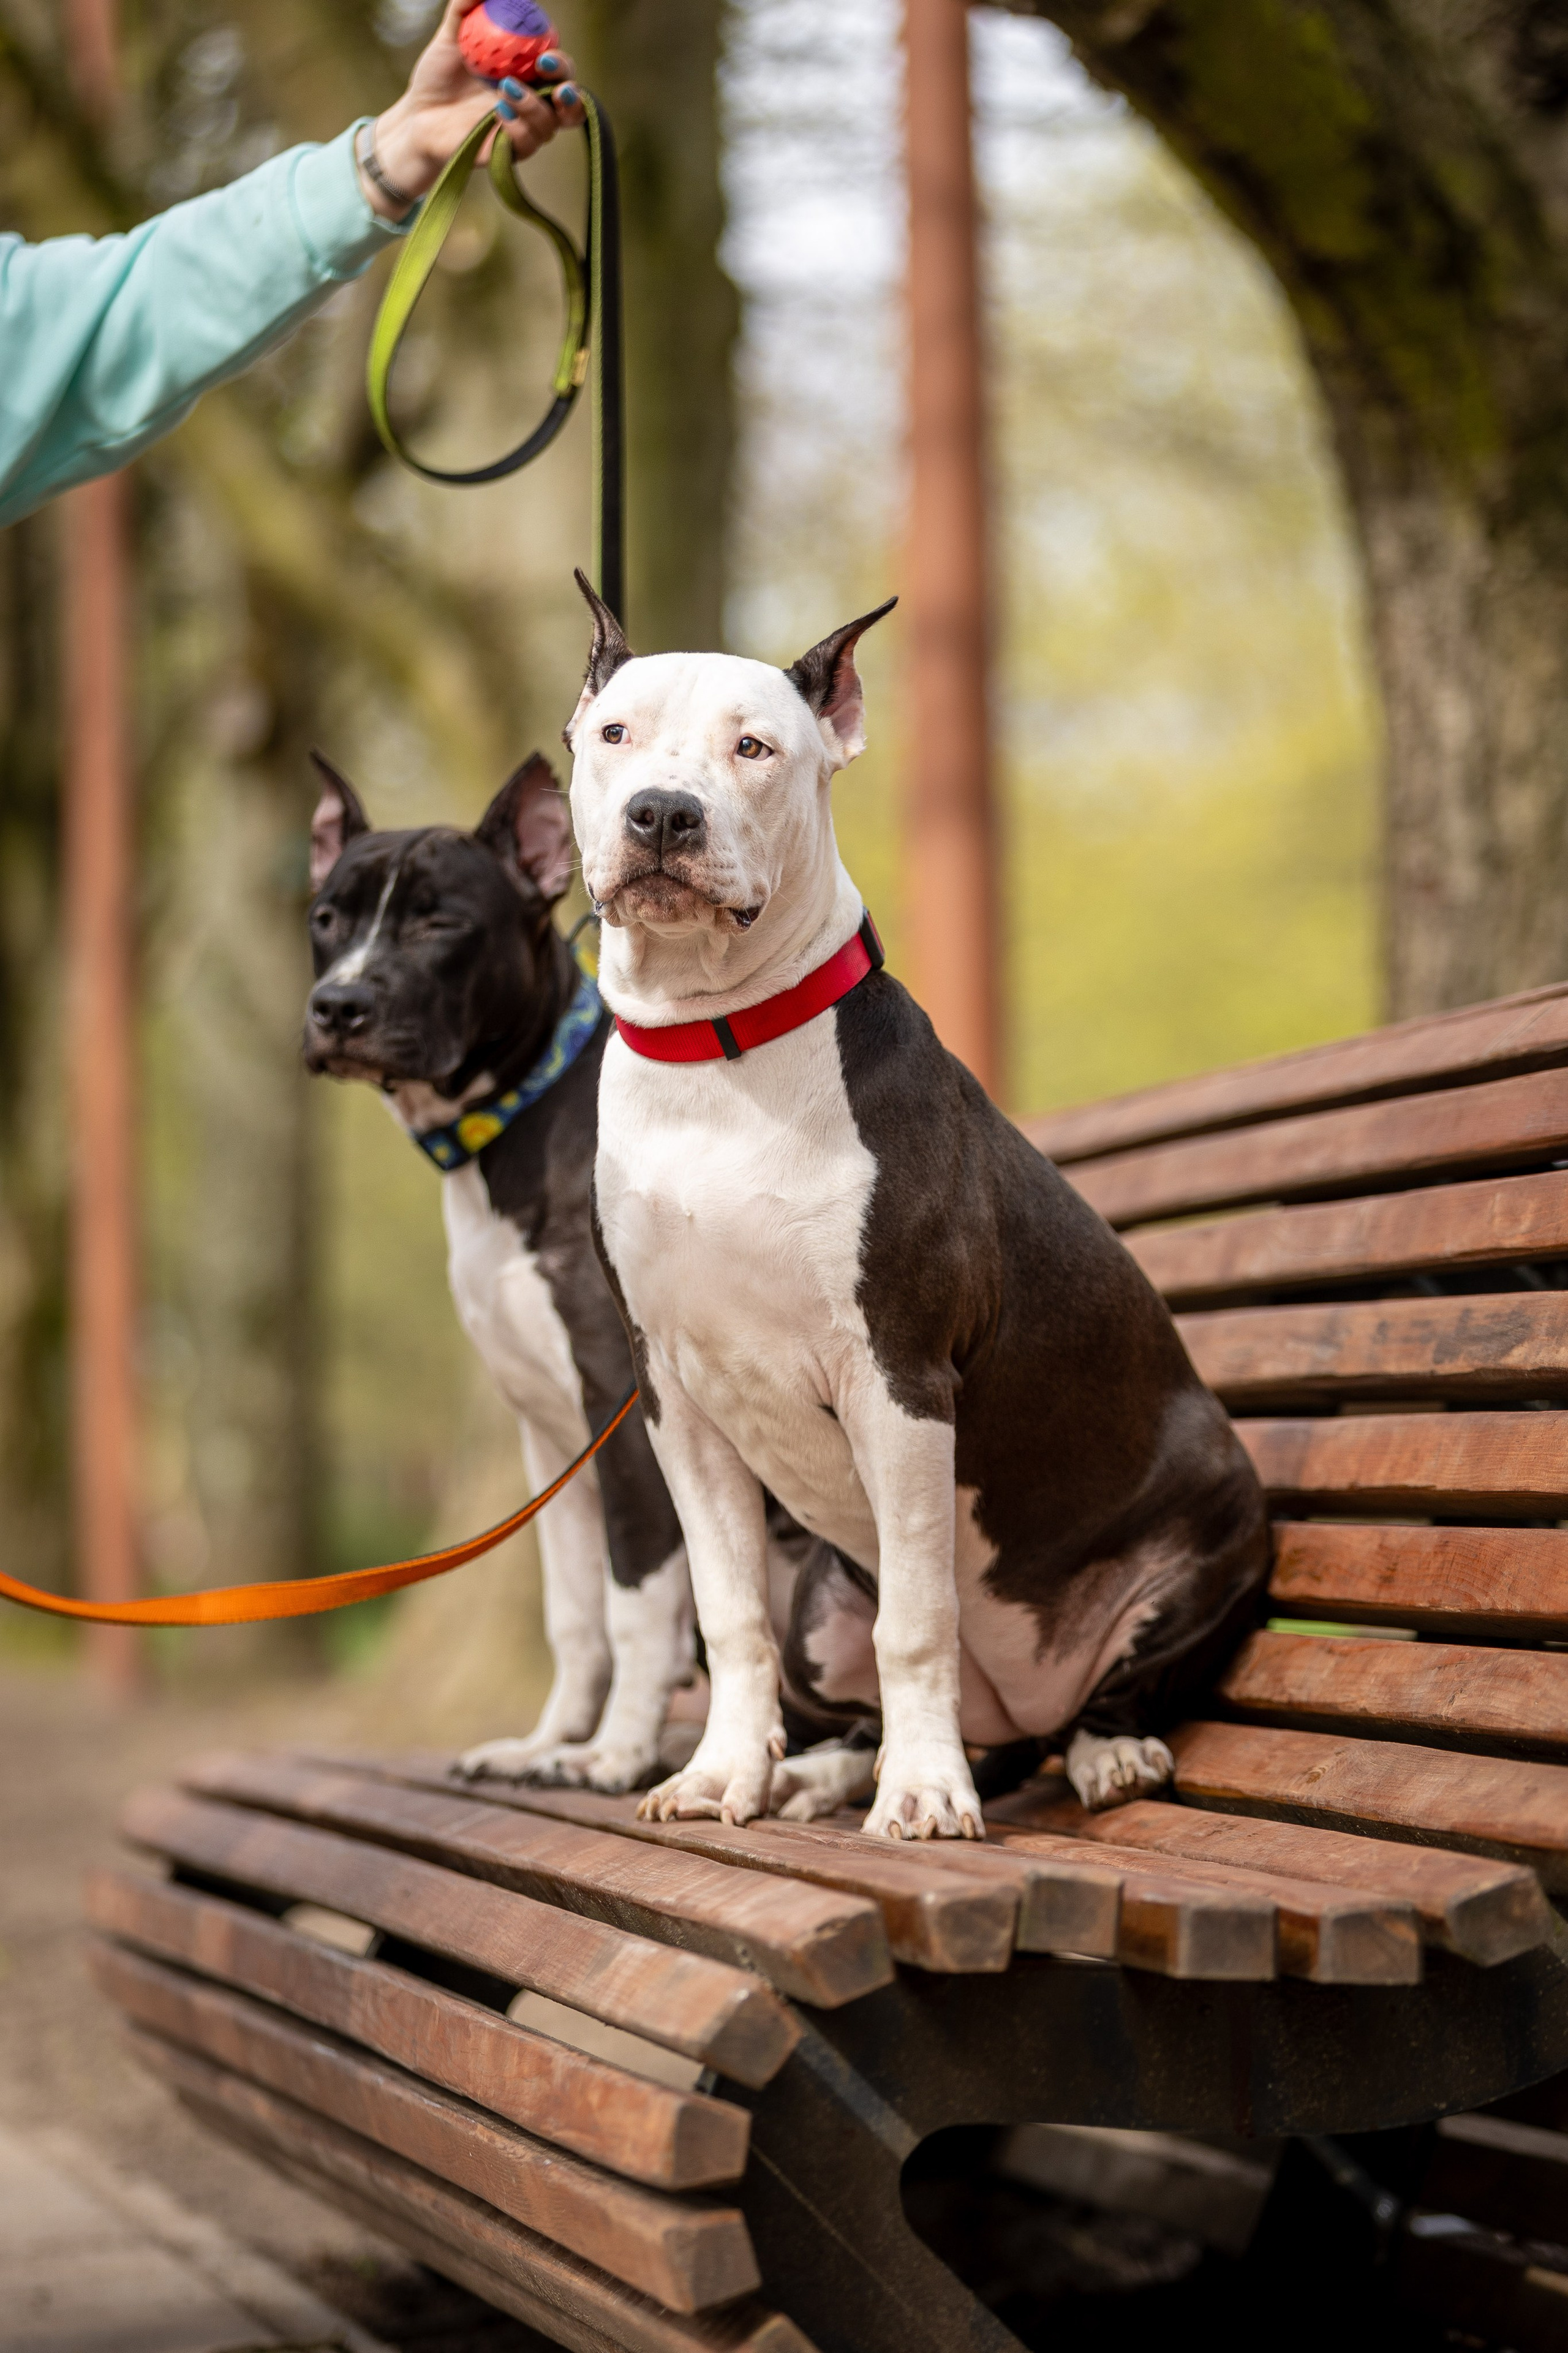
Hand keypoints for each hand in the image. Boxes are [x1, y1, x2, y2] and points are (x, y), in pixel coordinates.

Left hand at [362, 0, 582, 219]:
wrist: (417, 116)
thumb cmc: (437, 76)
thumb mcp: (451, 36)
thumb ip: (465, 9)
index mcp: (527, 74)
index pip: (559, 70)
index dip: (561, 64)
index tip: (545, 56)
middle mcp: (533, 103)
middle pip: (570, 104)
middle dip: (570, 93)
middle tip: (551, 80)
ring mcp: (524, 130)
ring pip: (550, 125)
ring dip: (533, 107)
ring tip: (504, 90)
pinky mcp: (510, 153)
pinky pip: (528, 144)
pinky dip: (518, 128)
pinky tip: (498, 113)